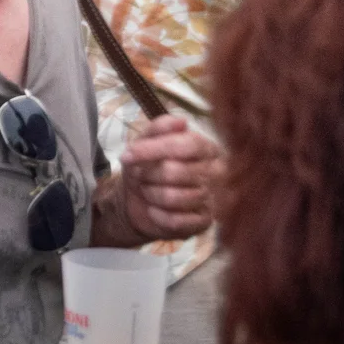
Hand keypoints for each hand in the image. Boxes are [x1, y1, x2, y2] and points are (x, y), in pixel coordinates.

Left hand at [116, 115, 219, 241]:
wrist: (140, 201)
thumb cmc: (148, 167)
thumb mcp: (146, 142)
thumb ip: (160, 128)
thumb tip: (181, 121)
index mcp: (206, 148)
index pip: (185, 145)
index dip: (153, 150)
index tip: (127, 155)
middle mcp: (216, 173)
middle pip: (175, 172)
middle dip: (147, 175)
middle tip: (140, 176)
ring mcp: (212, 199)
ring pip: (172, 197)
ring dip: (150, 194)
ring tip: (148, 192)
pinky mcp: (204, 222)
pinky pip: (176, 220)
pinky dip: (157, 215)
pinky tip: (154, 211)